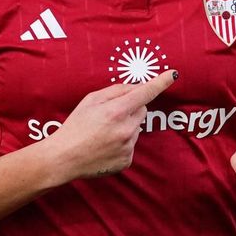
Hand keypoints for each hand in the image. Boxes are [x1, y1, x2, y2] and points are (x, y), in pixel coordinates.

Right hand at [47, 71, 177, 180]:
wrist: (64, 159)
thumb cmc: (75, 126)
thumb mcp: (90, 100)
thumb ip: (116, 91)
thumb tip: (137, 88)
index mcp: (116, 111)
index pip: (145, 93)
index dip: (160, 82)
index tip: (172, 74)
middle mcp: (126, 130)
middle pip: (142, 110)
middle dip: (131, 108)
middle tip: (110, 114)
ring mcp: (128, 147)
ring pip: (136, 128)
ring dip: (126, 127)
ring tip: (103, 133)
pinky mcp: (127, 160)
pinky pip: (131, 145)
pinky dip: (122, 143)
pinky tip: (105, 145)